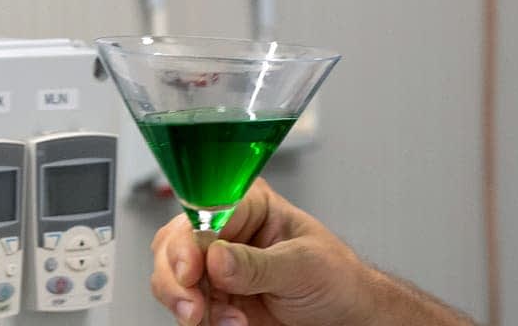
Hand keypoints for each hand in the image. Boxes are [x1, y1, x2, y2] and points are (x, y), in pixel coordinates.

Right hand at [149, 178, 377, 325]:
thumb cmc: (336, 277)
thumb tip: (216, 256)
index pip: (204, 210)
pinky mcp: (215, 297)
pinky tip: (232, 323)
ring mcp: (218, 266)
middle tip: (194, 308)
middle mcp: (228, 231)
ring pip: (173, 278)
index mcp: (251, 204)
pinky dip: (201, 320)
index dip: (189, 239)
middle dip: (178, 278)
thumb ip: (259, 264)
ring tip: (228, 320)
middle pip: (176, 243)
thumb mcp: (303, 265)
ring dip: (190, 304)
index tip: (192, 269)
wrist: (345, 316)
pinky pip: (187, 306)